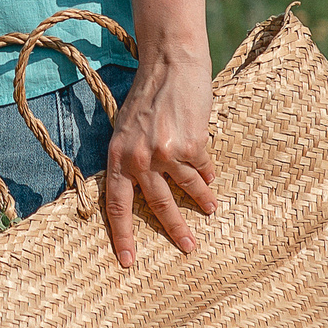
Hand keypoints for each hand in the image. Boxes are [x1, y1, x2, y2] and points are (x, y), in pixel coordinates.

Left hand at [101, 48, 216, 268]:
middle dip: (176, 230)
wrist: (170, 65)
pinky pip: (203, 169)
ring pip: (188, 189)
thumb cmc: (147, 96)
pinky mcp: (192, 147)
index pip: (115, 204)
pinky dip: (208, 174)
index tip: (128, 261)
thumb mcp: (127, 128)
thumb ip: (132, 157)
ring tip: (211, 211)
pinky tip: (212, 177)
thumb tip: (144, 189)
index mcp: (117, 156)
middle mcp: (139, 159)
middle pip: (157, 205)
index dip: (122, 235)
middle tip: (189, 249)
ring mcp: (166, 154)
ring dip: (202, 201)